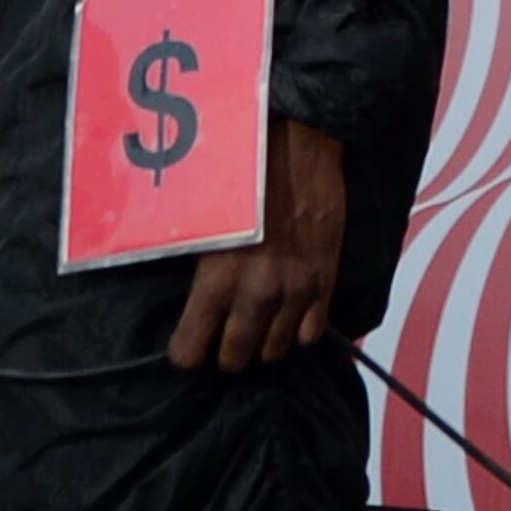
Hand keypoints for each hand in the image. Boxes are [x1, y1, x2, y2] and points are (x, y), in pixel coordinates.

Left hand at [169, 116, 345, 372]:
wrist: (299, 150)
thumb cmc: (243, 179)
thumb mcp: (205, 226)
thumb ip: (199, 272)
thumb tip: (187, 303)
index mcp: (217, 282)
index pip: (189, 352)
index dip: (186, 352)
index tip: (189, 343)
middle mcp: (256, 297)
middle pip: (234, 360)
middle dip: (224, 353)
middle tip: (223, 336)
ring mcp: (294, 294)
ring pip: (274, 352)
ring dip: (263, 341)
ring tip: (258, 323)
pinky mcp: (325, 284)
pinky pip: (311, 334)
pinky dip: (299, 328)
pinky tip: (291, 312)